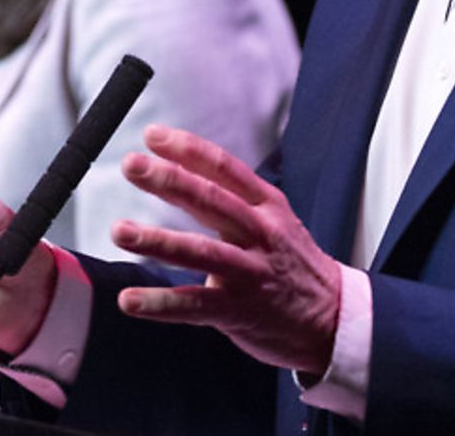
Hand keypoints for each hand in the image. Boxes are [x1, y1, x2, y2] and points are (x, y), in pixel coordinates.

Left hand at [111, 124, 341, 374]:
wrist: (333, 318)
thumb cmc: (293, 265)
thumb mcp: (275, 219)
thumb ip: (233, 198)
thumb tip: (180, 172)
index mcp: (266, 206)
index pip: (224, 168)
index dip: (188, 149)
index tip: (153, 136)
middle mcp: (259, 233)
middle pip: (210, 200)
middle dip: (169, 180)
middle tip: (132, 165)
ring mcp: (250, 272)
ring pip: (200, 252)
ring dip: (157, 240)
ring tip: (121, 231)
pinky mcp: (239, 310)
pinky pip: (194, 306)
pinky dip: (159, 304)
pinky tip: (130, 300)